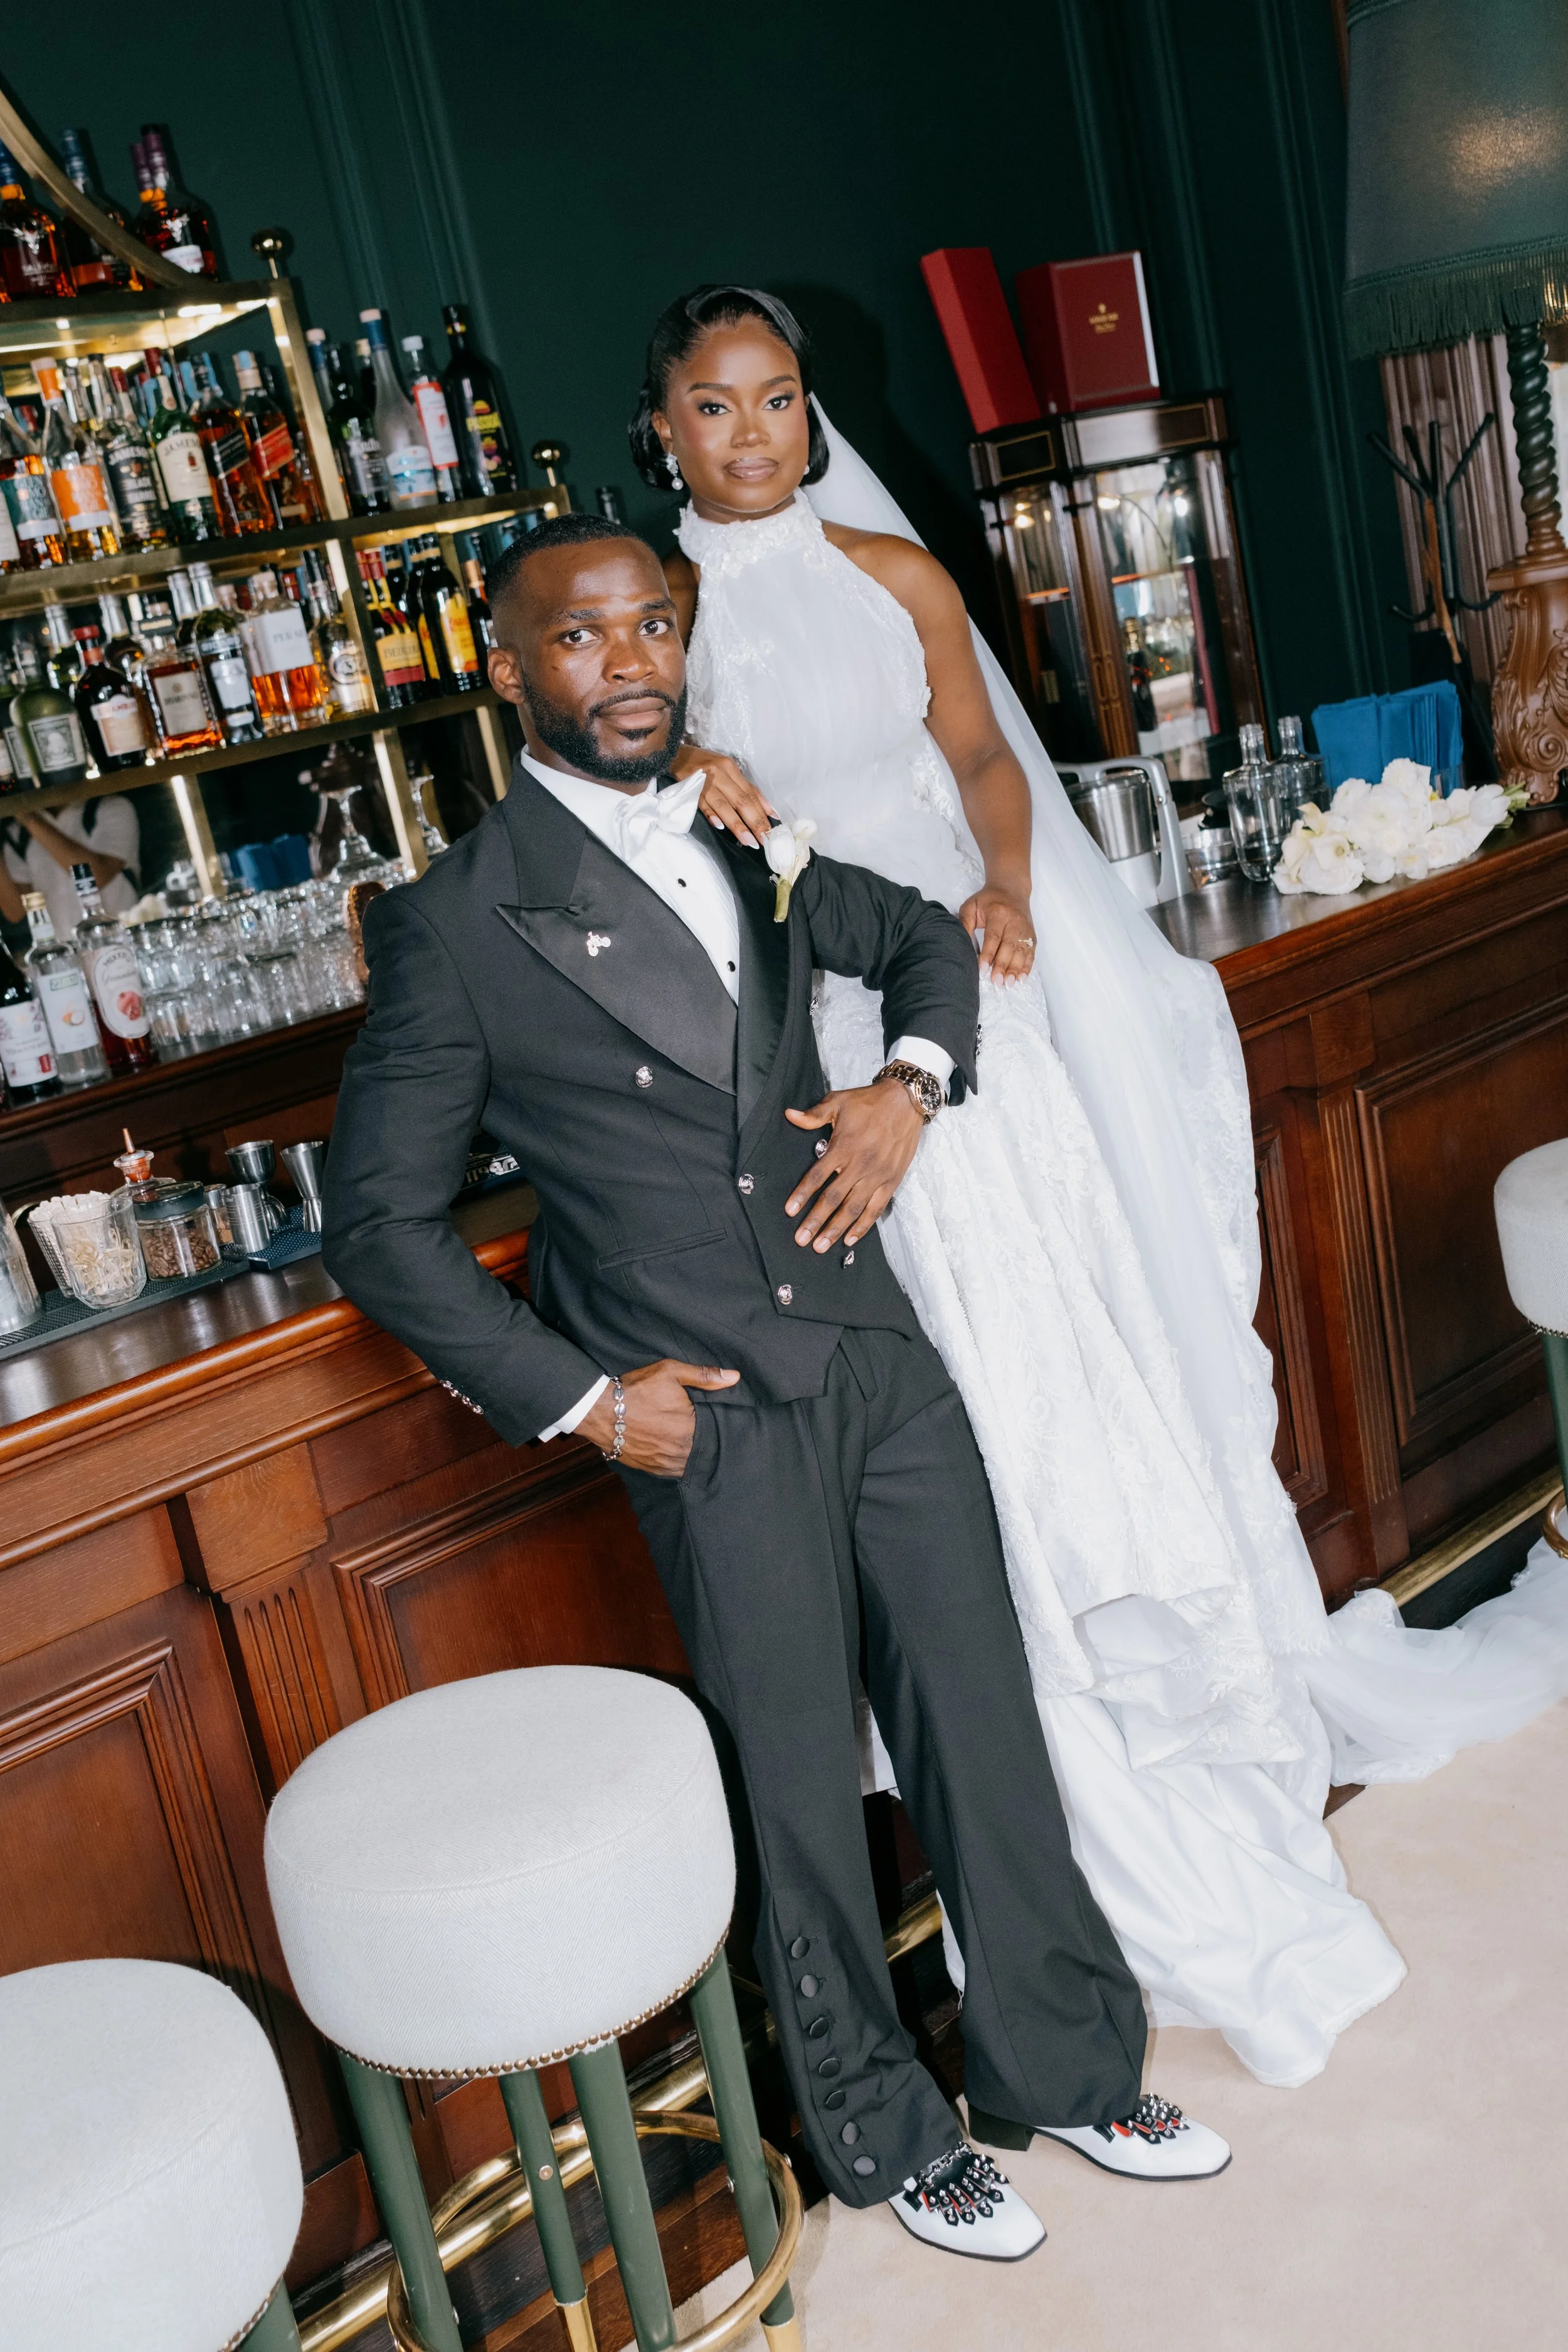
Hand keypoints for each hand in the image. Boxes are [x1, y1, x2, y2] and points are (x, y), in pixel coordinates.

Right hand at [578, 1358, 738, 1474]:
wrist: (599, 1411)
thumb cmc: (636, 1389)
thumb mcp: (670, 1372)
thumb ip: (704, 1376)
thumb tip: (734, 1377)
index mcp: (691, 1428)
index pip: (718, 1434)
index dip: (720, 1429)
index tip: (721, 1424)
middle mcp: (680, 1450)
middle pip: (705, 1451)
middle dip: (708, 1444)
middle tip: (710, 1436)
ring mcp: (665, 1463)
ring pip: (690, 1464)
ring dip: (694, 1456)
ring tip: (695, 1445)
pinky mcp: (651, 1469)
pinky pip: (673, 1472)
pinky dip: (679, 1465)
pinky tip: (680, 1455)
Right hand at [670, 741, 776, 849]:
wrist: (674, 754)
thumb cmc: (703, 765)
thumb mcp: (726, 770)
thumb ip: (746, 789)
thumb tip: (767, 809)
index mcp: (730, 768)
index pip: (750, 793)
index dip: (762, 813)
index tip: (771, 830)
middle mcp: (719, 773)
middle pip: (740, 800)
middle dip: (754, 822)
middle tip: (764, 839)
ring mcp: (704, 782)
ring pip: (723, 805)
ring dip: (737, 824)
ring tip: (748, 841)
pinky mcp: (689, 789)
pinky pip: (702, 804)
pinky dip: (711, 815)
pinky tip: (720, 827)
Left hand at [784, 1081, 925, 1251]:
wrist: (906, 1101)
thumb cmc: (869, 1102)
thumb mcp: (838, 1102)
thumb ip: (813, 1115)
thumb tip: (789, 1115)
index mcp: (843, 1147)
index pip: (817, 1177)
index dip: (802, 1195)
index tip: (790, 1211)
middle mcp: (859, 1165)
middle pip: (833, 1199)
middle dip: (815, 1221)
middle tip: (801, 1240)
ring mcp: (877, 1176)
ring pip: (853, 1209)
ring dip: (836, 1229)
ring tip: (821, 1245)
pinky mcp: (891, 1181)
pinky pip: (876, 1209)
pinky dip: (863, 1226)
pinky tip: (850, 1239)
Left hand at [959, 881, 1034, 985]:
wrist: (1011, 889)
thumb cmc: (988, 900)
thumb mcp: (971, 906)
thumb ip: (964, 924)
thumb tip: (959, 945)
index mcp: (999, 913)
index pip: (993, 936)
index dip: (988, 954)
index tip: (982, 969)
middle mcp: (1015, 921)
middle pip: (1009, 946)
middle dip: (1002, 965)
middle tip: (996, 981)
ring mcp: (1026, 928)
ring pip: (1022, 951)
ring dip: (1016, 969)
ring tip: (1009, 983)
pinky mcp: (1032, 934)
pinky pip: (1031, 952)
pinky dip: (1027, 966)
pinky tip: (1022, 978)